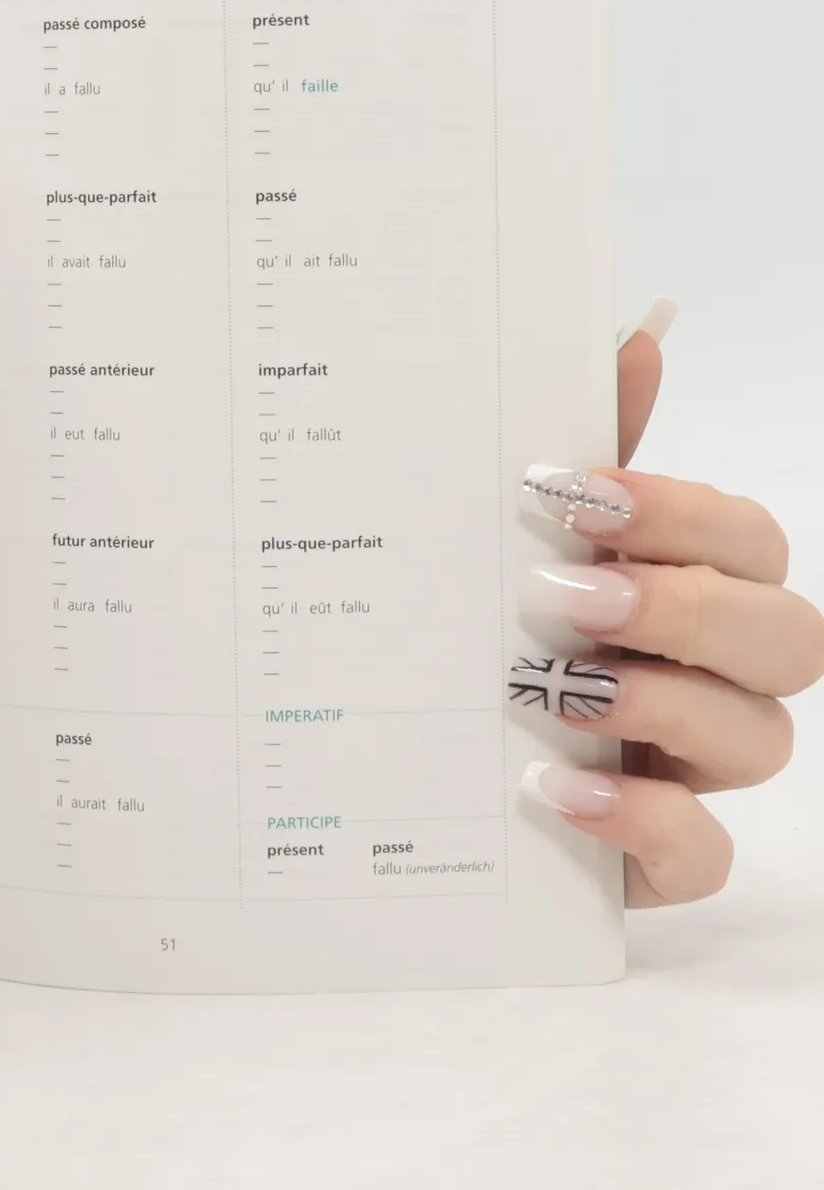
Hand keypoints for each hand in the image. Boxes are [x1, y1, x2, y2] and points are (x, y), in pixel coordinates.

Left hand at [514, 306, 823, 903]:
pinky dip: (640, 821)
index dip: (682, 514)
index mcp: (692, 587)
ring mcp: (694, 770)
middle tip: (569, 594)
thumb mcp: (519, 538)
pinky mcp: (656, 857)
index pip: (749, 540)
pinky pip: (701, 855)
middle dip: (685, 607)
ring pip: (761, 742)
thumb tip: (641, 332)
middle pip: (789, 638)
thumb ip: (590, 450)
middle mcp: (714, 676)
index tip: (574, 493)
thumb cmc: (491, 629)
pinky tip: (554, 787)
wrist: (405, 765)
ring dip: (663, 705)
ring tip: (554, 687)